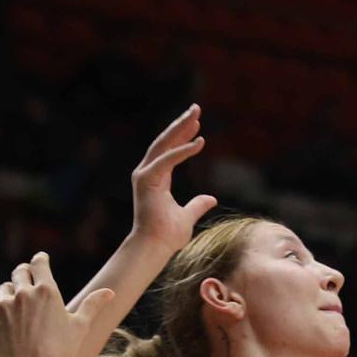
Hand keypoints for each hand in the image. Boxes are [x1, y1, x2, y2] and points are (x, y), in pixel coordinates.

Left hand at [0, 254, 116, 356]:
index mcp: (47, 291)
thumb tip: (110, 292)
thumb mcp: (80, 327)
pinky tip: (2, 314)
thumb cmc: (61, 351)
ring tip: (15, 301)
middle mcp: (24, 293)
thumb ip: (93, 305)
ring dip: (9, 291)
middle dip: (24, 272)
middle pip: (19, 271)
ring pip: (3, 288)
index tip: (41, 258)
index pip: (39, 264)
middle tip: (26, 275)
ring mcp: (5, 305)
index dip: (40, 259)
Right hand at [127, 105, 217, 254]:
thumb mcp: (188, 216)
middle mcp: (147, 172)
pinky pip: (168, 160)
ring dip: (180, 129)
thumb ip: (197, 205)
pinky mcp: (147, 180)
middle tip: (196, 109)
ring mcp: (145, 175)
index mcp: (155, 177)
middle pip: (165, 142)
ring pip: (164, 145)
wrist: (156, 247)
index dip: (183, 136)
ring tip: (196, 116)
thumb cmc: (168, 235)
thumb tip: (211, 198)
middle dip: (181, 125)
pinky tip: (199, 141)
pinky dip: (183, 150)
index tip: (197, 124)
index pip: (170, 150)